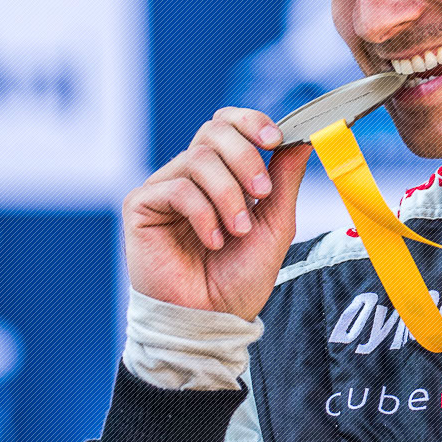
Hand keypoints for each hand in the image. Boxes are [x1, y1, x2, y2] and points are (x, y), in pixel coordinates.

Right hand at [122, 108, 310, 320]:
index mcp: (222, 174)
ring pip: (198, 159)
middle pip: (213, 132)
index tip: (276, 138)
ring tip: (237, 231)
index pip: (228, 124)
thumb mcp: (275, 224)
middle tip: (261, 194)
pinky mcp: (141, 207)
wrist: (213, 319)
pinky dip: (203, 213)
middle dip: (245, 158)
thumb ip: (284, 180)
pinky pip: (177, 188)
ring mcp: (165, 189)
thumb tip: (300, 139)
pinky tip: (212, 240)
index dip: (251, 122)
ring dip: (228, 196)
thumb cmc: (240, 278)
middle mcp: (191, 176)